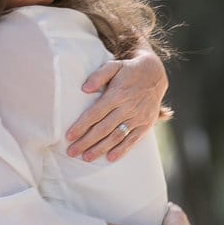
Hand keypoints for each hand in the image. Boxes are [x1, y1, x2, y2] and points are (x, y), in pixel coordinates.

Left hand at [66, 45, 170, 162]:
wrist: (154, 74)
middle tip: (72, 152)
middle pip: (103, 128)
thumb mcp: (114, 66)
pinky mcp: (146, 124)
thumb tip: (84, 88)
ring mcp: (137, 117)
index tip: (69, 136)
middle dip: (86, 142)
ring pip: (116, 136)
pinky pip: (133, 140)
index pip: (95, 113)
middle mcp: (127, 108)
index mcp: (117, 94)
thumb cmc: (128, 71)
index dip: (81, 126)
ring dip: (101, 148)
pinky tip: (110, 158)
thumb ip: (99, 75)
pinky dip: (122, 150)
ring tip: (86, 158)